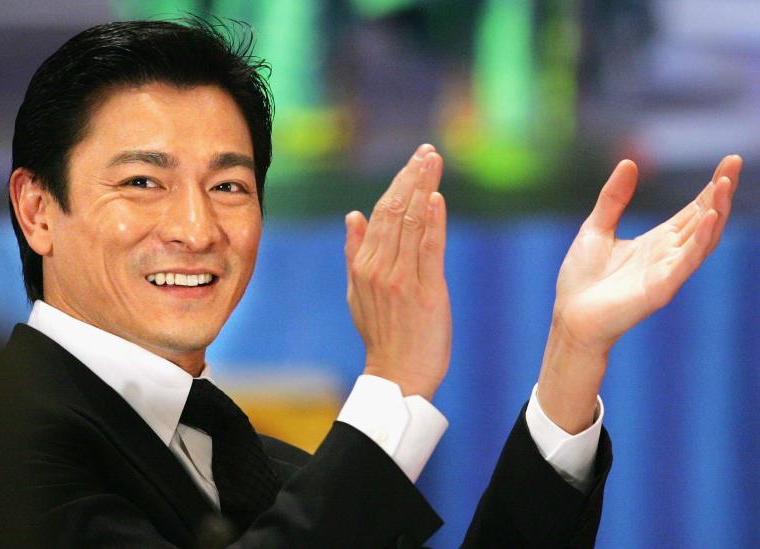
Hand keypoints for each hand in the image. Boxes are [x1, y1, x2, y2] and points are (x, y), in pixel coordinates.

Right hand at [344, 144, 450, 400]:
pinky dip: (433, 222)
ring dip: (424, 189)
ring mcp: (401, 278)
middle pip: (396, 212)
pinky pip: (429, 249)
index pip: (381, 213)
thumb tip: (352, 214)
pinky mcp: (425, 291)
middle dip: (412, 177)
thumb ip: (354, 251)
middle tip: (427, 151)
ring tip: (434, 161)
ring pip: (411, 224)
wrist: (398, 373)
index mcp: (364, 265)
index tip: (415, 161)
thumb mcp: (357, 291)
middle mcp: (379, 267)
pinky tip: (437, 197)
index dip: (399, 184)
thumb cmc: (382, 333)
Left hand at [538, 155, 742, 432]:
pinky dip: (700, 239)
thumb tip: (629, 163)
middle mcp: (668, 255)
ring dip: (716, 211)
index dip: (711, 188)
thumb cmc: (581, 279)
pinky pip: (687, 262)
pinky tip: (710, 217)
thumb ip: (614, 198)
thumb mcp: (596, 228)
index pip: (693, 211)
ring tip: (724, 184)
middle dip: (720, 192)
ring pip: (702, 238)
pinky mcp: (661, 288)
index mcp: (656, 242)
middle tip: (733, 162)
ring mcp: (668, 272)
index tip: (728, 161)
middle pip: (704, 219)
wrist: (569, 316)